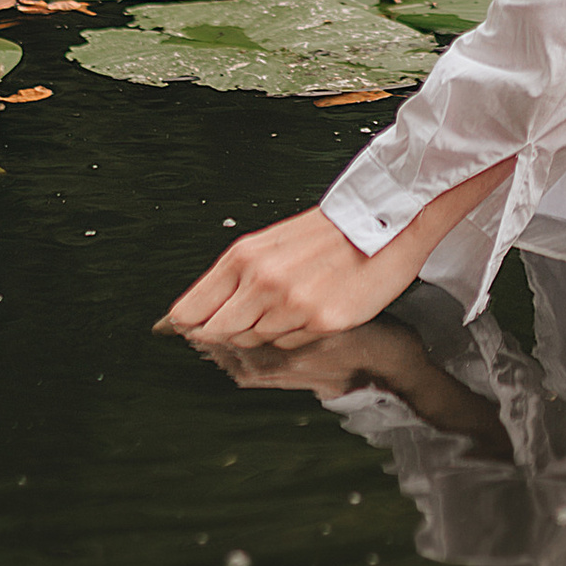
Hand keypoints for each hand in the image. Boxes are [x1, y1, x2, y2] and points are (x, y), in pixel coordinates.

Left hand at [155, 158, 510, 349]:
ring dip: (266, 331)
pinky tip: (313, 308)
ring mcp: (290, 304)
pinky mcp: (320, 320)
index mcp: (243, 257)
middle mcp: (261, 281)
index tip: (184, 331)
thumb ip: (233, 278)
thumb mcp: (269, 246)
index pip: (190, 310)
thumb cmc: (327, 233)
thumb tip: (199, 314)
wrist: (380, 221)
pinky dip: (296, 334)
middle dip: (227, 332)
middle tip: (252, 315)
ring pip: (254, 341)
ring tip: (291, 303)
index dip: (186, 325)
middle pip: (217, 333)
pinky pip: (290, 344)